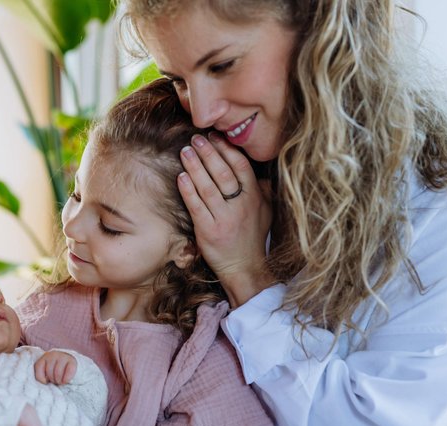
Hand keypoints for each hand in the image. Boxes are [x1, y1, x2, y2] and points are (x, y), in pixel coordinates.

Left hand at [34, 350, 76, 384]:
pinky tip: (66, 381)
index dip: (41, 378)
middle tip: (55, 381)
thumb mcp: (46, 371)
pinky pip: (68, 372)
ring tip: (60, 381)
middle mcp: (53, 355)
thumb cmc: (56, 371)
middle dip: (52, 379)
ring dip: (59, 380)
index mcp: (44, 357)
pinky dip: (66, 379)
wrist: (70, 364)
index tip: (46, 381)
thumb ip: (42, 375)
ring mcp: (63, 357)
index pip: (38, 367)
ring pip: (58, 373)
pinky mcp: (72, 361)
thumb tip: (44, 382)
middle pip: (49, 371)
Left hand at [178, 132, 274, 306]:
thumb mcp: (266, 213)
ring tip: (185, 151)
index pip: (241, 167)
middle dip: (209, 153)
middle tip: (196, 138)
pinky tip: (180, 177)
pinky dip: (188, 190)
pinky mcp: (208, 230)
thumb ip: (264, 191)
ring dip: (195, 167)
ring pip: (208, 187)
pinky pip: (196, 206)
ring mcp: (224, 218)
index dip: (227, 150)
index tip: (215, 137)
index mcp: (254, 198)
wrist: (244, 267)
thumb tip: (261, 172)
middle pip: (223, 173)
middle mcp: (240, 206)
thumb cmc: (252, 238)